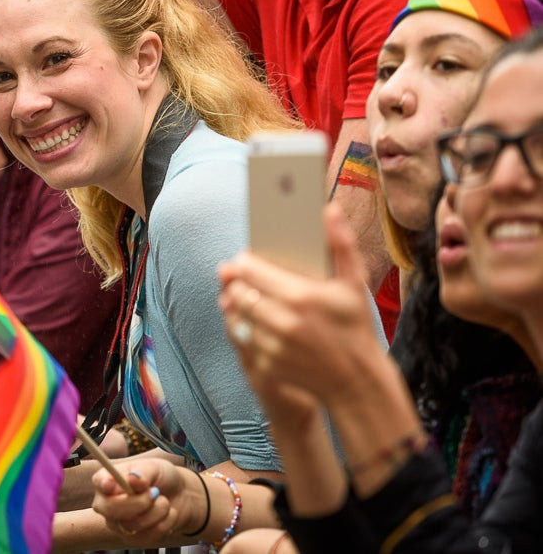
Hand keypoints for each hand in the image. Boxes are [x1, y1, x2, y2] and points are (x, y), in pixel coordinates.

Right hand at [90, 460, 188, 541]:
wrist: (179, 496)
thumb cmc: (161, 477)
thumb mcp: (154, 467)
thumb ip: (142, 472)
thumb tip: (132, 478)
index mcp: (107, 480)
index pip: (99, 482)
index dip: (103, 485)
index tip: (110, 484)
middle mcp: (106, 503)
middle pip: (110, 509)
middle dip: (138, 502)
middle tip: (155, 492)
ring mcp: (117, 524)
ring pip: (134, 524)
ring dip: (158, 511)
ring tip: (164, 501)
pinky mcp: (132, 539)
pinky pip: (147, 537)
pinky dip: (164, 524)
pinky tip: (167, 515)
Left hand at [218, 205, 384, 409]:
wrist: (356, 380)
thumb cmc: (354, 325)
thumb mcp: (355, 283)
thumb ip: (341, 244)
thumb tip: (329, 209)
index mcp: (300, 296)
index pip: (248, 269)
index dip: (243, 262)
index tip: (247, 259)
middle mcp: (282, 321)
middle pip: (236, 291)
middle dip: (237, 282)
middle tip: (242, 277)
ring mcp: (272, 346)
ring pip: (234, 315)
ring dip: (236, 305)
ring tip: (246, 296)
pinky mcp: (265, 365)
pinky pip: (241, 340)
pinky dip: (244, 329)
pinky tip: (254, 323)